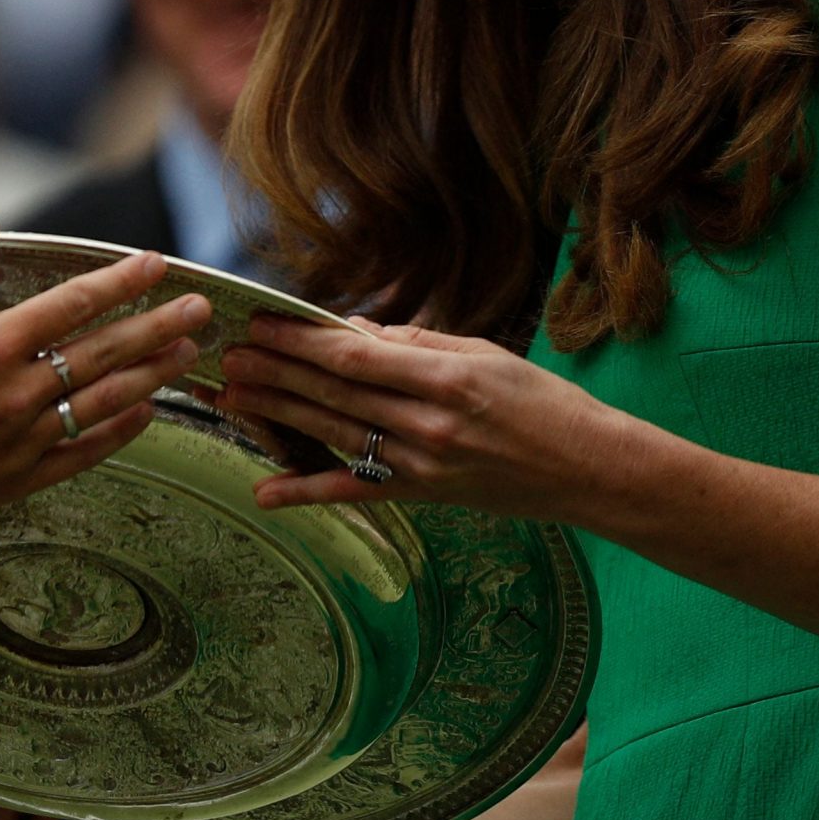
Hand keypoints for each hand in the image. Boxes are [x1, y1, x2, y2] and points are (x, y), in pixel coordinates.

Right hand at [0, 217, 213, 528]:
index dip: (118, 282)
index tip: (154, 264)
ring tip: (187, 354)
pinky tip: (146, 413)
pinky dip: (119, 432)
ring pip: (103, 402)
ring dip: (151, 375)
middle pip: (103, 353)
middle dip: (157, 326)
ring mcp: (21, 440)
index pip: (71, 306)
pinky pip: (83, 452)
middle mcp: (15, 394)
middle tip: (200, 308)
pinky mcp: (18, 478)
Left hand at [218, 314, 619, 517]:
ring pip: (335, 435)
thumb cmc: (543, 403)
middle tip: (228, 354)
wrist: (590, 469)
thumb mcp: (485, 355)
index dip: (303, 341)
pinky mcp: (423, 495)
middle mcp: (429, 423)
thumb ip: (416, 343)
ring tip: (232, 395)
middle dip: (277, 372)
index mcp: (446, 378)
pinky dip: (307, 492)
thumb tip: (353, 331)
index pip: (356, 357)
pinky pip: (355, 491)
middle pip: (336, 394)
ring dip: (278, 416)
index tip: (263, 324)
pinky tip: (264, 491)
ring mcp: (423, 464)